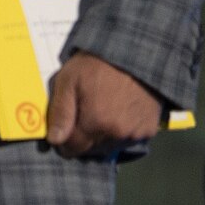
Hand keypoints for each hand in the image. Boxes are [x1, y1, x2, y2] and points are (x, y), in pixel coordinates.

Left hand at [45, 51, 162, 157]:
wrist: (135, 55)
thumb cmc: (97, 64)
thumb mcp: (68, 81)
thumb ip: (60, 112)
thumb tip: (54, 141)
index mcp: (96, 122)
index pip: (73, 149)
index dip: (64, 142)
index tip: (62, 131)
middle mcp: (117, 134)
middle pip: (91, 150)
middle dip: (83, 138)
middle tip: (83, 114)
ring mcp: (136, 133)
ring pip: (110, 146)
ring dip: (102, 136)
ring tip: (101, 111)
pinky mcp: (149, 129)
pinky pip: (128, 139)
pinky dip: (120, 132)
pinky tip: (118, 113)